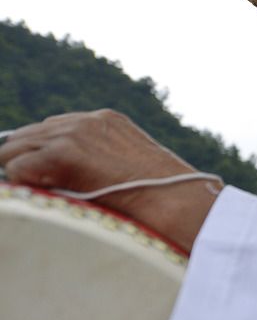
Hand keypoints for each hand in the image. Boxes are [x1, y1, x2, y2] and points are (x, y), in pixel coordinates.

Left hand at [0, 109, 217, 251]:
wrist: (176, 199)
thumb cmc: (162, 195)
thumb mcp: (130, 164)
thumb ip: (98, 159)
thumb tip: (61, 175)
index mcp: (105, 120)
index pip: (50, 128)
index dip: (42, 154)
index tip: (44, 176)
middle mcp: (87, 120)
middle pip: (27, 135)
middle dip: (26, 162)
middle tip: (38, 189)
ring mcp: (73, 134)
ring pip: (14, 149)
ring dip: (22, 173)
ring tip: (42, 195)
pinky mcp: (63, 153)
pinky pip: (17, 167)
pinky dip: (22, 184)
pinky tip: (44, 198)